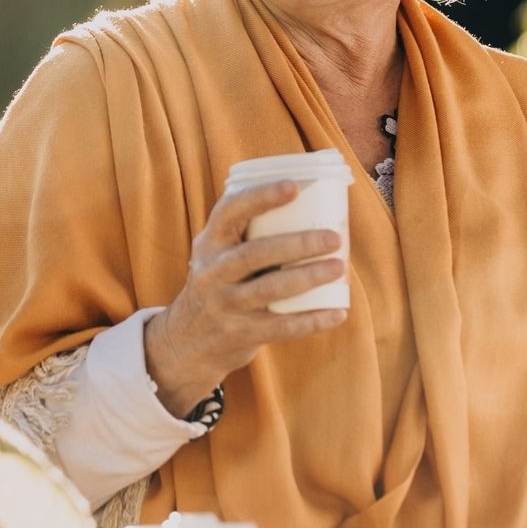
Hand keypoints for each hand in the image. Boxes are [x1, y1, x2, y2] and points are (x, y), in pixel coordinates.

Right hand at [143, 180, 348, 416]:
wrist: (188, 340)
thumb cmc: (220, 281)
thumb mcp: (218, 252)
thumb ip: (248, 230)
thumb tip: (314, 201)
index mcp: (211, 242)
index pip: (231, 211)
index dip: (261, 197)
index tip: (294, 187)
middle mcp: (213, 271)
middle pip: (255, 253)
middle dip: (298, 244)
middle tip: (333, 238)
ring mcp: (226, 305)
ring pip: (269, 290)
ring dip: (307, 278)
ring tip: (339, 267)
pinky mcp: (240, 334)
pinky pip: (280, 327)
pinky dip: (312, 321)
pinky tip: (338, 313)